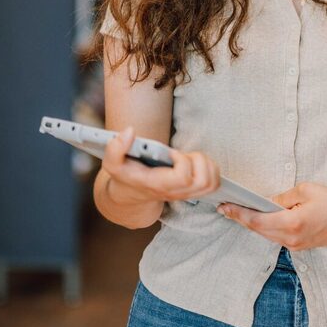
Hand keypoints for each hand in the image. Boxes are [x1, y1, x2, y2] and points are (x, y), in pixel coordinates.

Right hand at [102, 126, 220, 204]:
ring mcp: (186, 194)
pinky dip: (211, 169)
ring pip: (211, 182)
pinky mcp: (194, 191)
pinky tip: (195, 162)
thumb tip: (129, 131)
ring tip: (189, 158)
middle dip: (198, 160)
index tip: (171, 153)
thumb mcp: (113, 163)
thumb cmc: (126, 176)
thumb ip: (115, 148)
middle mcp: (175, 192)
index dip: (182, 161)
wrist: (132, 195)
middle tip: (183, 155)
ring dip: (206, 163)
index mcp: (158, 185)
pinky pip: (214, 183)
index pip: (183, 178)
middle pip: (203, 180)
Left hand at [218, 182, 326, 250]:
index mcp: (292, 223)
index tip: (225, 206)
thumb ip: (282, 198)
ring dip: (252, 224)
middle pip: (259, 230)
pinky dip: (265, 229)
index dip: (239, 214)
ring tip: (236, 213)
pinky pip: (276, 238)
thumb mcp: (306, 190)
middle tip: (225, 207)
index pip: (258, 221)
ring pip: (266, 235)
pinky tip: (257, 220)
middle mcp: (291, 239)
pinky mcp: (300, 247)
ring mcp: (296, 246)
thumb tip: (266, 202)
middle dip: (241, 218)